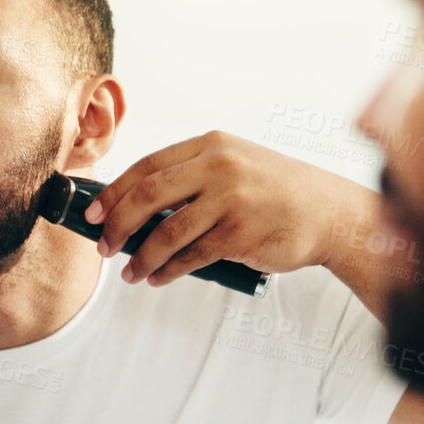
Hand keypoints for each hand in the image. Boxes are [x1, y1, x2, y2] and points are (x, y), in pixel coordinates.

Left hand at [82, 131, 372, 286]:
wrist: (330, 212)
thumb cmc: (279, 192)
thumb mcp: (238, 164)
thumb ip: (195, 176)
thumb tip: (139, 204)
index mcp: (212, 145)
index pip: (148, 165)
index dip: (114, 191)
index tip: (93, 213)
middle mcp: (219, 167)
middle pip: (148, 194)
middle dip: (117, 223)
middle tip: (103, 245)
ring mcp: (231, 199)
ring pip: (167, 230)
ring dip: (141, 256)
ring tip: (130, 272)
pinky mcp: (241, 232)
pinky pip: (192, 255)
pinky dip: (168, 270)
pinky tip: (157, 278)